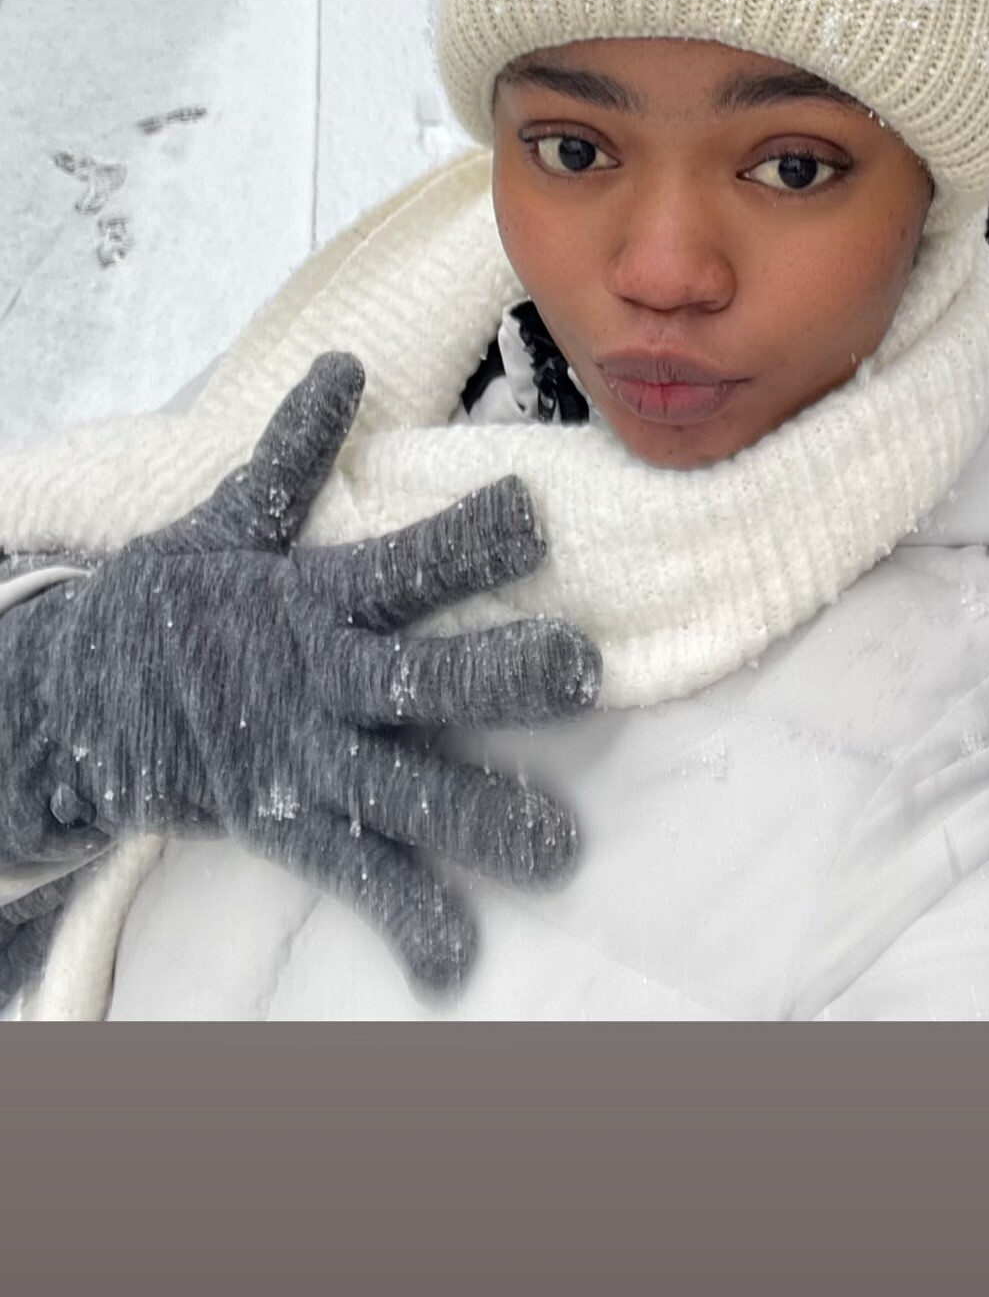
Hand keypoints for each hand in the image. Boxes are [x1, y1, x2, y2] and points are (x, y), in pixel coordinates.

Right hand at [0, 354, 600, 990]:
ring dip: (482, 818)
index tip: (533, 514)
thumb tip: (341, 367)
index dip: (466, 539)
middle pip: (422, 680)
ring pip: (403, 792)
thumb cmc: (167, 604)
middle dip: (500, 677)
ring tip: (559, 851)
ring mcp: (305, 759)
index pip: (403, 563)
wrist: (70, 700)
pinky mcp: (284, 822)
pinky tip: (453, 960)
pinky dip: (401, 914)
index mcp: (309, 599)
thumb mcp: (219, 523)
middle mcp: (319, 681)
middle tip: (580, 668)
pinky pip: (350, 874)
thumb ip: (287, 458)